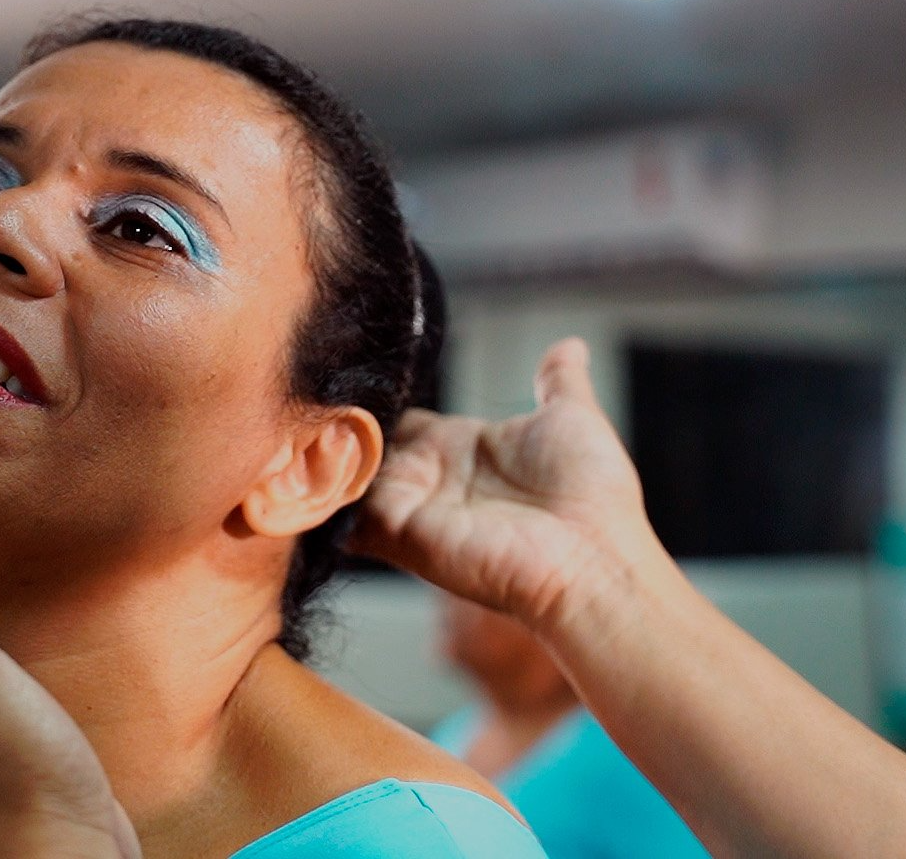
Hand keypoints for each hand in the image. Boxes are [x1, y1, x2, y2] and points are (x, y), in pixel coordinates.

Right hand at [350, 338, 672, 628]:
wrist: (593, 560)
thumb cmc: (593, 498)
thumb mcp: (571, 418)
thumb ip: (558, 382)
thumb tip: (569, 345)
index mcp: (460, 446)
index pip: (401, 417)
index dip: (380, 397)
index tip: (354, 371)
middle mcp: (429, 476)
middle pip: (366, 443)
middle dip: (343, 421)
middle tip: (319, 393)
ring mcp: (411, 508)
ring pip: (347, 474)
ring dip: (328, 450)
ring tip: (313, 418)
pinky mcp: (398, 534)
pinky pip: (344, 514)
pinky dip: (326, 491)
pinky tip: (320, 457)